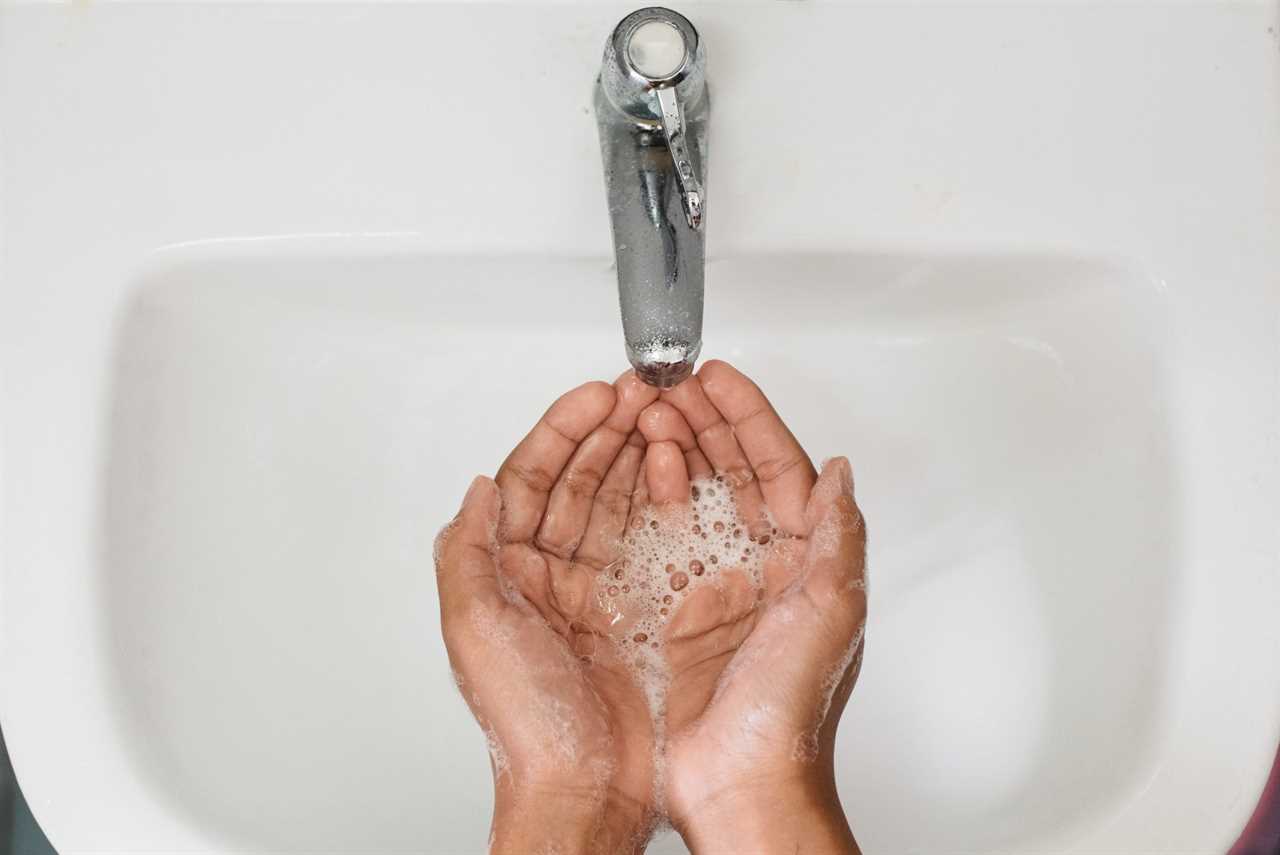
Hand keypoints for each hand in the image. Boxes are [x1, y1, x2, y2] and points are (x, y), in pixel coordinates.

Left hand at [435, 374, 661, 853]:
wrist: (589, 790)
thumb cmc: (529, 725)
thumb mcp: (475, 629)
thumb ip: (469, 551)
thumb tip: (478, 487)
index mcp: (505, 574)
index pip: (529, 479)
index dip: (561, 431)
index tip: (594, 397)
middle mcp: (548, 577)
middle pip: (576, 480)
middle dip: (605, 431)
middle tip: (638, 394)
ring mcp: (596, 592)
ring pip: (615, 501)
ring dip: (635, 454)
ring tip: (660, 417)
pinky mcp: (639, 611)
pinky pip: (650, 539)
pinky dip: (664, 500)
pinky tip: (678, 472)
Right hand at [638, 360, 867, 853]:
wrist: (739, 780)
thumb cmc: (786, 712)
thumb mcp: (830, 613)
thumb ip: (838, 536)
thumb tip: (844, 472)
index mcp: (807, 559)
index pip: (780, 465)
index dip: (749, 415)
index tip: (717, 378)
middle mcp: (765, 565)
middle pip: (735, 468)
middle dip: (704, 420)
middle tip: (671, 386)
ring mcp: (719, 583)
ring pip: (697, 492)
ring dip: (675, 447)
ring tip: (649, 414)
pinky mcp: (677, 608)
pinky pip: (660, 532)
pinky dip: (650, 494)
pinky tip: (638, 472)